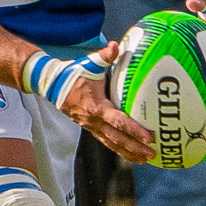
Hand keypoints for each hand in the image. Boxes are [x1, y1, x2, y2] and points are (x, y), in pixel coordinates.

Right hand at [50, 44, 154, 162]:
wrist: (52, 84)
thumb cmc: (73, 74)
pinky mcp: (90, 128)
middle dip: (136, 148)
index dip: (134, 130)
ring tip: (145, 159)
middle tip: (153, 153)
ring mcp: (90, 127)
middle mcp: (93, 121)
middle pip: (117, 139)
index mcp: (95, 107)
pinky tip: (130, 153)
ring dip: (129, 152)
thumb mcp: (89, 63)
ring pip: (112, 144)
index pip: (118, 122)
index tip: (149, 137)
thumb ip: (104, 55)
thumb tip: (115, 45)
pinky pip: (106, 141)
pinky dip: (119, 148)